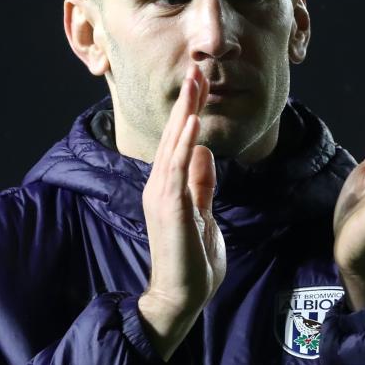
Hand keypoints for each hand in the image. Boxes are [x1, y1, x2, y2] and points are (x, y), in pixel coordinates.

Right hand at [138, 65, 226, 358]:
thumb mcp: (202, 214)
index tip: (200, 83)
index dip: (190, 112)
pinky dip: (184, 143)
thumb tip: (204, 154)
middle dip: (188, 101)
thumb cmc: (192, 262)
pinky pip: (176, 169)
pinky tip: (192, 122)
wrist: (181, 297)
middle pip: (175, 135)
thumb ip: (201, 184)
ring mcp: (162, 196)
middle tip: (197, 67)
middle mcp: (160, 186)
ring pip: (174, 145)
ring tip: (196, 83)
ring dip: (186, 112)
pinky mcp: (169, 208)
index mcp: (169, 187)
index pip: (181, 142)